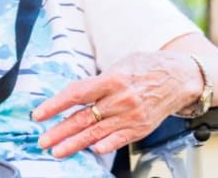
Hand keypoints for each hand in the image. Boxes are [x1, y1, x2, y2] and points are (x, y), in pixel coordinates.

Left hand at [32, 51, 201, 156]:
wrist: (180, 77)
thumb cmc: (144, 67)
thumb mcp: (118, 65)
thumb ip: (96, 82)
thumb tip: (73, 95)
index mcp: (111, 80)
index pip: (76, 94)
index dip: (55, 105)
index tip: (38, 114)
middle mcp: (120, 100)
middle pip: (83, 118)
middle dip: (59, 131)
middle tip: (42, 141)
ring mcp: (131, 116)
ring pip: (96, 133)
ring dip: (74, 144)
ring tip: (57, 151)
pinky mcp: (140, 128)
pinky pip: (119, 139)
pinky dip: (105, 145)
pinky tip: (92, 151)